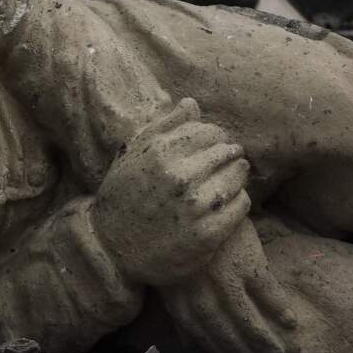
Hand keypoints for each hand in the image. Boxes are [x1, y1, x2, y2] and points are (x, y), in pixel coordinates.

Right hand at [94, 98, 253, 277]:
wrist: (110, 248)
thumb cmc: (121, 197)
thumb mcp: (131, 155)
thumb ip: (163, 126)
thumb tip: (192, 104)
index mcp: (160, 152)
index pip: (209, 131)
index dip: (214, 136)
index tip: (212, 145)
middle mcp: (179, 176)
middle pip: (226, 152)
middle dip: (228, 154)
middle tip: (224, 162)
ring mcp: (195, 206)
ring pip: (237, 176)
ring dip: (236, 175)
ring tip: (229, 179)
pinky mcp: (208, 233)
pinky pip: (241, 204)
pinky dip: (238, 200)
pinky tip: (226, 202)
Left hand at [159, 219, 298, 352]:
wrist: (195, 198)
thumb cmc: (184, 239)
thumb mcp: (172, 275)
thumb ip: (179, 310)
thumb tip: (186, 344)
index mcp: (178, 295)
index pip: (200, 334)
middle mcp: (198, 291)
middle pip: (223, 331)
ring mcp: (221, 276)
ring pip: (244, 316)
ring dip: (262, 338)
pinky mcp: (244, 259)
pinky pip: (265, 290)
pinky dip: (277, 306)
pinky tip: (289, 320)